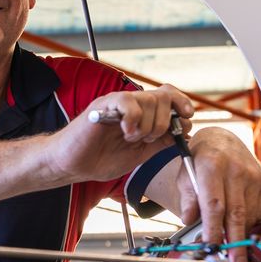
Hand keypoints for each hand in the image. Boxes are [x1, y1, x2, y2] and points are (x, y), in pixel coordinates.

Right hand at [45, 86, 194, 182]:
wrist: (73, 165)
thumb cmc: (100, 159)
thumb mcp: (140, 154)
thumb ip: (160, 142)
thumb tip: (184, 133)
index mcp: (142, 113)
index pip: (169, 96)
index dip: (182, 105)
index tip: (187, 120)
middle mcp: (131, 104)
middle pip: (164, 97)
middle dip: (165, 121)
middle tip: (149, 138)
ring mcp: (118, 104)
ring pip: (149, 100)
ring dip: (148, 125)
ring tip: (132, 138)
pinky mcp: (104, 105)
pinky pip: (128, 101)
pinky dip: (133, 119)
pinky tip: (125, 132)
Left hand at [175, 127, 260, 257]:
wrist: (222, 140)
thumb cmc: (201, 158)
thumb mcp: (185, 174)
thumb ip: (187, 197)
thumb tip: (188, 219)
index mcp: (212, 164)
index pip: (214, 204)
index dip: (213, 229)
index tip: (212, 247)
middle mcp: (236, 169)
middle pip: (236, 213)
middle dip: (235, 241)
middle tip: (233, 261)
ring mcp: (253, 175)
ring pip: (249, 215)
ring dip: (240, 232)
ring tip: (231, 243)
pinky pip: (259, 210)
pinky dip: (250, 222)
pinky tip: (240, 224)